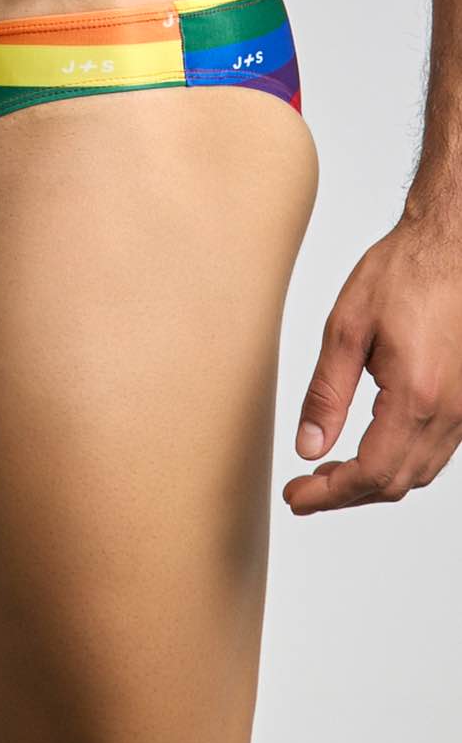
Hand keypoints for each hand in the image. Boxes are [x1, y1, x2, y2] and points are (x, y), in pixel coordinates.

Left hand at [283, 211, 461, 513]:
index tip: (296, 498)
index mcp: (416, 395)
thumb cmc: (403, 273)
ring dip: (372, 482)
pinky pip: (436, 451)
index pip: (370, 472)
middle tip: (302, 492)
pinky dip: (398, 462)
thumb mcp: (346, 328)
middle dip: (345, 495)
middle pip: (396, 482)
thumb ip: (327, 394)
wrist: (453, 244)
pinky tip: (367, 451)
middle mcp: (450, 411)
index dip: (329, 494)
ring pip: (419, 472)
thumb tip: (309, 447)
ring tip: (326, 476)